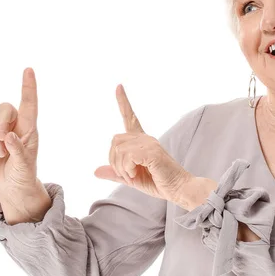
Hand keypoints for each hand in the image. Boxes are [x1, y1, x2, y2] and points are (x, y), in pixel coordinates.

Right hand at [0, 67, 43, 211]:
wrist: (14, 187)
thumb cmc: (24, 174)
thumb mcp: (25, 165)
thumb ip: (18, 150)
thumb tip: (9, 136)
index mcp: (30, 128)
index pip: (29, 104)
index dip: (28, 87)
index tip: (29, 70)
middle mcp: (15, 125)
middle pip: (4, 108)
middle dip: (0, 123)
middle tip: (4, 141)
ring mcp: (1, 131)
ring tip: (0, 154)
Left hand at [93, 84, 194, 201]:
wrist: (178, 189)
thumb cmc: (158, 182)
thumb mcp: (132, 178)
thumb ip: (115, 173)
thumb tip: (96, 171)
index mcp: (141, 141)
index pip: (130, 117)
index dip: (123, 102)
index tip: (118, 86)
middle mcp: (145, 138)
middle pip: (114, 141)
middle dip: (114, 161)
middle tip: (128, 175)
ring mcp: (149, 143)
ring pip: (118, 150)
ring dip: (121, 168)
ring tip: (134, 176)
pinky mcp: (152, 152)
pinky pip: (127, 157)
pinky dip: (127, 170)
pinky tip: (137, 174)